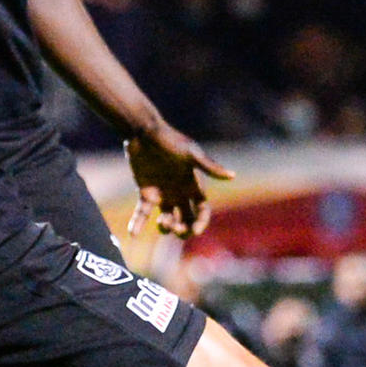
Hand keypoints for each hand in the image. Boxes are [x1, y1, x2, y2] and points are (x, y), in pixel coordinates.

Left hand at [124, 125, 232, 239]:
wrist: (143, 132)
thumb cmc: (170, 140)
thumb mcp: (191, 154)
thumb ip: (210, 167)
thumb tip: (233, 176)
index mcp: (194, 185)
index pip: (202, 210)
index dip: (201, 222)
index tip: (195, 231)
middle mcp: (180, 192)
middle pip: (186, 219)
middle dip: (183, 229)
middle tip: (176, 229)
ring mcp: (163, 194)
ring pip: (167, 219)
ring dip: (165, 227)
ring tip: (162, 222)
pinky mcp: (146, 193)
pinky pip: (142, 213)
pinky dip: (137, 224)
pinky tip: (132, 234)